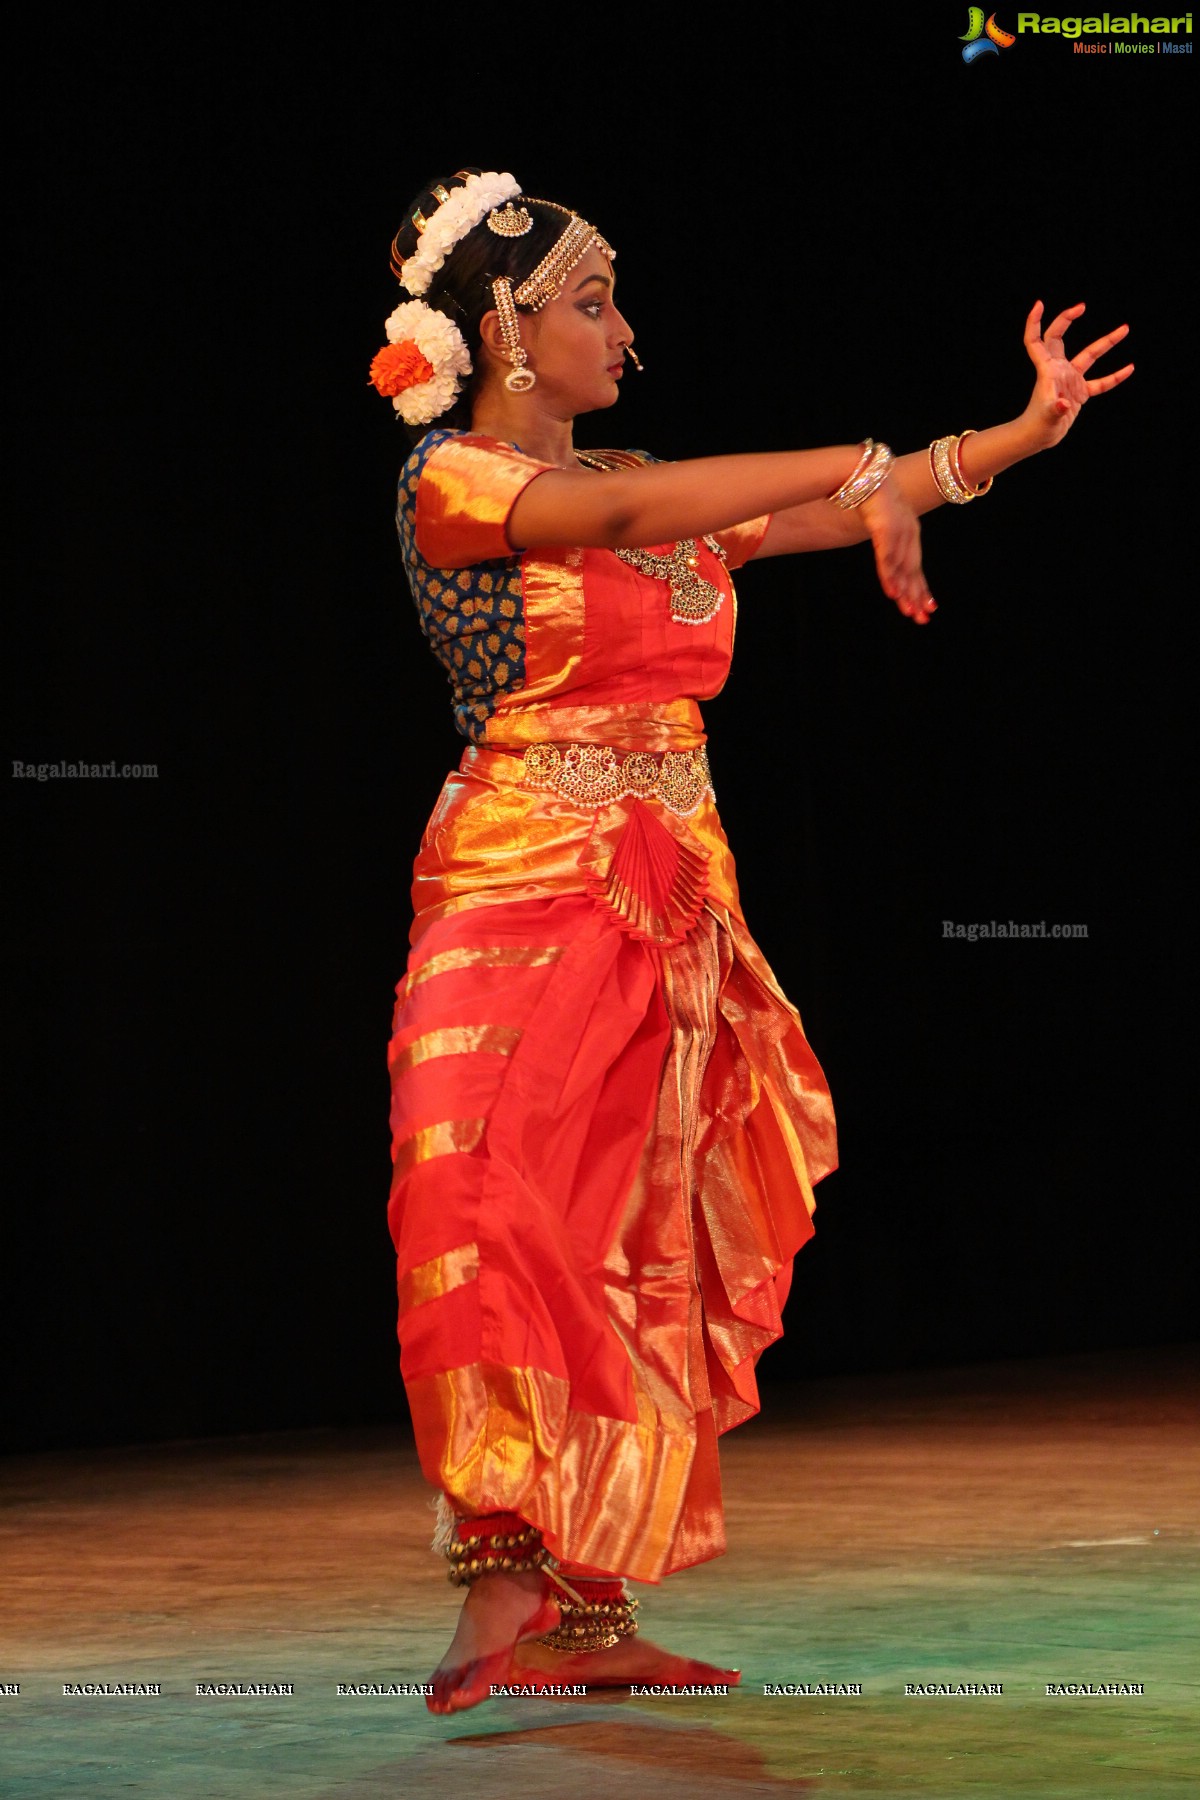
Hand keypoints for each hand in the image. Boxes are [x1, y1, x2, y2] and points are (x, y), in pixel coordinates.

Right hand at [858, 477, 936, 624]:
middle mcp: (908, 535)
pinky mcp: (884, 529)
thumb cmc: (874, 494)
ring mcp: (897, 532)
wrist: (868, 471)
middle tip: (922, 619)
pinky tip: (893, 592)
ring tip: (908, 611)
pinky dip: (890, 576)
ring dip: (905, 592)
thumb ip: (887, 535)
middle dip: (917, 598)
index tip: (928, 609)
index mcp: (910, 534)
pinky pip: (887, 557)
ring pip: (901, 569)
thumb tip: (886, 549)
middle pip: (913, 573)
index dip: (922, 590)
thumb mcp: (886, 518)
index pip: (916, 568)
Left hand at [1021, 301, 1132, 450]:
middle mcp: (1058, 369)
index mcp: (1046, 370)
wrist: (1040, 438)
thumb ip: (1055, 410)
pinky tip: (1129, 368)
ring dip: (1107, 343)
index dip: (1035, 322)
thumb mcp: (1047, 418)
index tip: (1040, 304)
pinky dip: (1114, 377)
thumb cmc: (1038, 426)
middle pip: (1059, 338)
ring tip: (1125, 328)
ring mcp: (1070, 379)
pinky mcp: (1079, 392)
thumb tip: (1063, 404)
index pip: (1036, 340)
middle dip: (1067, 320)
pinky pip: (1100, 382)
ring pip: (1089, 355)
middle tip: (1082, 306)